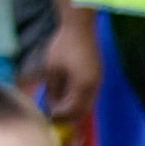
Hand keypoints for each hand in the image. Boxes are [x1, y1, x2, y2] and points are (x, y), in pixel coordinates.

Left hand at [40, 14, 100, 129]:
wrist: (78, 28)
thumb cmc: (62, 47)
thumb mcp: (52, 70)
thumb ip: (52, 90)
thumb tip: (50, 107)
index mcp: (83, 84)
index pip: (72, 109)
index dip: (60, 116)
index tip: (48, 117)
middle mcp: (93, 85)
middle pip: (83, 110)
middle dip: (68, 117)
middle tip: (51, 118)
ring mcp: (96, 80)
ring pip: (87, 104)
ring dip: (73, 109)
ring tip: (55, 109)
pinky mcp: (95, 75)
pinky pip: (88, 95)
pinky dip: (76, 100)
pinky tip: (63, 98)